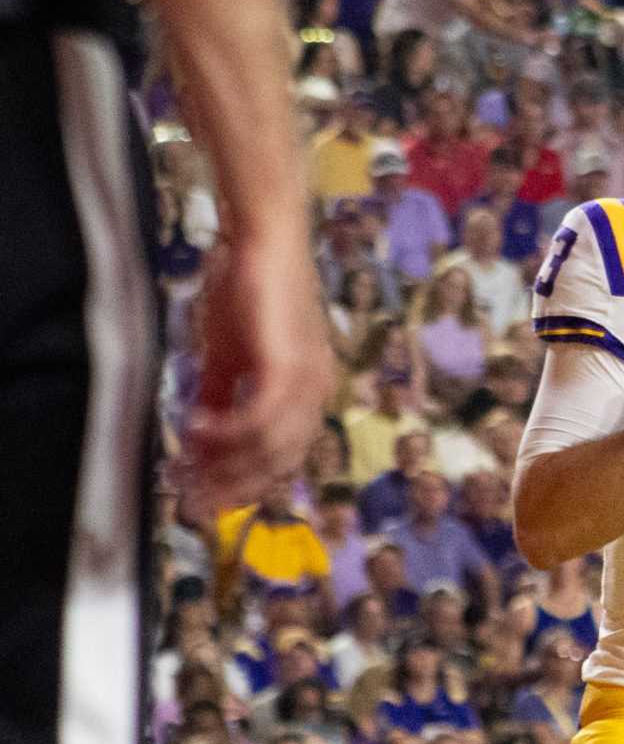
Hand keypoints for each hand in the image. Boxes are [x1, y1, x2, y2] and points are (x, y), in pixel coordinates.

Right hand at [186, 233, 330, 510]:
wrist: (261, 243)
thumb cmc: (246, 293)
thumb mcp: (228, 356)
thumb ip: (219, 397)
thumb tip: (199, 436)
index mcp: (308, 394)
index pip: (283, 456)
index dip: (245, 483)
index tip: (208, 499)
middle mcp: (316, 392)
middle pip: (278, 461)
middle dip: (232, 485)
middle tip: (192, 500)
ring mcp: (308, 381)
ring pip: (270, 447)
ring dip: (224, 464)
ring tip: (187, 469)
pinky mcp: (289, 366)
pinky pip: (260, 419)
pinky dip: (227, 433)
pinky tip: (195, 432)